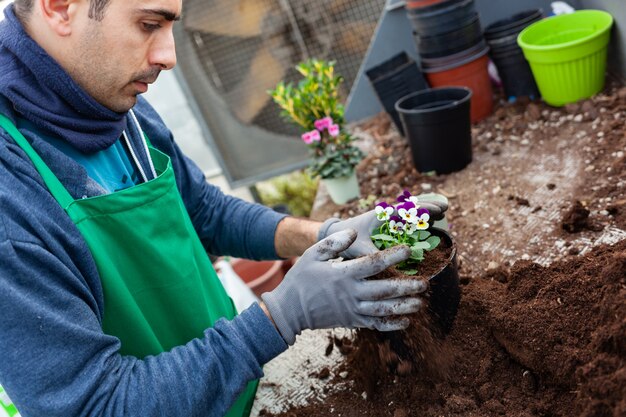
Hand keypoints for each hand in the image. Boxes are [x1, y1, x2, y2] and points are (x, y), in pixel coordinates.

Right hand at [261, 229, 426, 344]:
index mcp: (344, 274)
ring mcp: (353, 309)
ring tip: (420, 302)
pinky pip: (375, 324)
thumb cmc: (301, 279)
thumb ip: (333, 243)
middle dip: (406, 286)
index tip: (408, 249)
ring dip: (403, 306)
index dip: (393, 256)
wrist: (290, 310)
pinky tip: (406, 321)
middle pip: (384, 290)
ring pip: (383, 310)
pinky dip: (391, 325)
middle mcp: (352, 293)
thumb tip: (353, 233)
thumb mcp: (312, 255)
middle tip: (424, 282)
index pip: (374, 264)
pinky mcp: (352, 321)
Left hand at [318, 198, 447, 258]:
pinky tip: (429, 225)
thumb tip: (388, 269)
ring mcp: (388, 222)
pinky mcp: (388, 229)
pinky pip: (406, 223)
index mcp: (381, 217)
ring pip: (410, 213)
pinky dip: (418, 221)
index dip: (422, 210)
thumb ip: (373, 257)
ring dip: (425, 212)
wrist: (337, 239)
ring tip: (443, 212)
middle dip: (428, 206)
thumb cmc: (347, 242)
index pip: (405, 210)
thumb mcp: (359, 249)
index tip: (438, 211)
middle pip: (411, 208)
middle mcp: (387, 217)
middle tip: (445, 207)